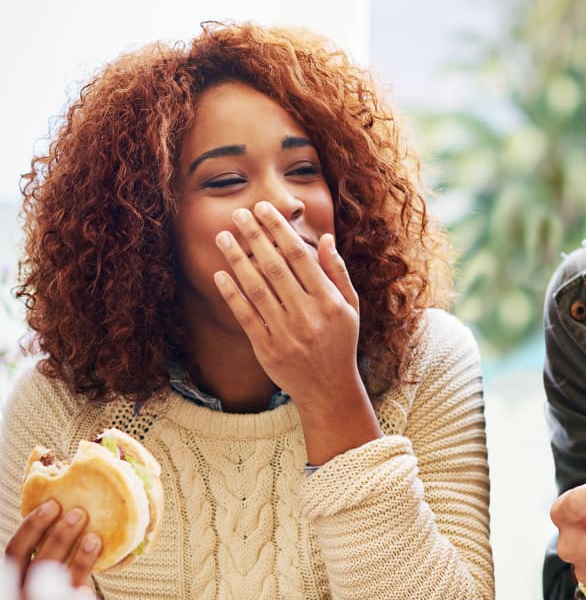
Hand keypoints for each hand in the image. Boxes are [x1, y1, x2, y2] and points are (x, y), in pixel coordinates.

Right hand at [3, 501, 101, 599]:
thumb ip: (50, 556)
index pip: (14, 552)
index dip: (30, 527)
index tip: (53, 504)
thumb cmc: (57, 595)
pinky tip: (89, 587)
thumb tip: (70, 510)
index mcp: (15, 583)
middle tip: (80, 513)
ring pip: (59, 587)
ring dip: (78, 560)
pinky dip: (79, 595)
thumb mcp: (46, 576)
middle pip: (39, 566)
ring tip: (94, 538)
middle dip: (59, 537)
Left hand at [214, 201, 381, 460]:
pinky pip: (246, 316)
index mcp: (329, 301)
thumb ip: (337, 272)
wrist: (328, 389)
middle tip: (239, 214)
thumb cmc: (341, 341)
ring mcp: (286, 333)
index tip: (264, 210)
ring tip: (223, 237)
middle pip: (275, 267)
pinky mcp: (267, 349)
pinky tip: (220, 273)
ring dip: (237, 260)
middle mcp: (308, 315)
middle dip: (255, 237)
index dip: (279, 230)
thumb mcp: (350, 307)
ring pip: (256, 288)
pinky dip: (232, 293)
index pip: (300, 257)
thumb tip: (324, 238)